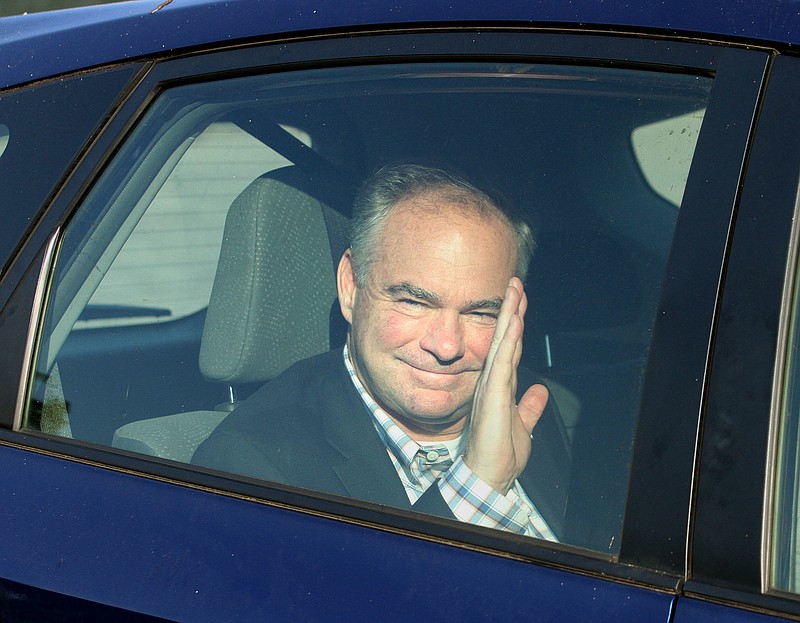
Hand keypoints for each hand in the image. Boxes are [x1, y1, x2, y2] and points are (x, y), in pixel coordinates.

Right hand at [462, 277, 548, 494]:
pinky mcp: (492, 395)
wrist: (487, 476)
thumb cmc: (499, 454)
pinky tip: (514, 323)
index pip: (511, 347)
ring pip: (502, 343)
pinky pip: (502, 362)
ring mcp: (491, 386)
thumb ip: (530, 407)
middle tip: (515, 282)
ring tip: (515, 291)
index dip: (515, 322)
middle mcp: (494, 381)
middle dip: (511, 309)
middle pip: (505, 338)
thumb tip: (540, 392)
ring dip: (509, 316)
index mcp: (501, 386)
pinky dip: (508, 341)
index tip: (520, 299)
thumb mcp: (523, 426)